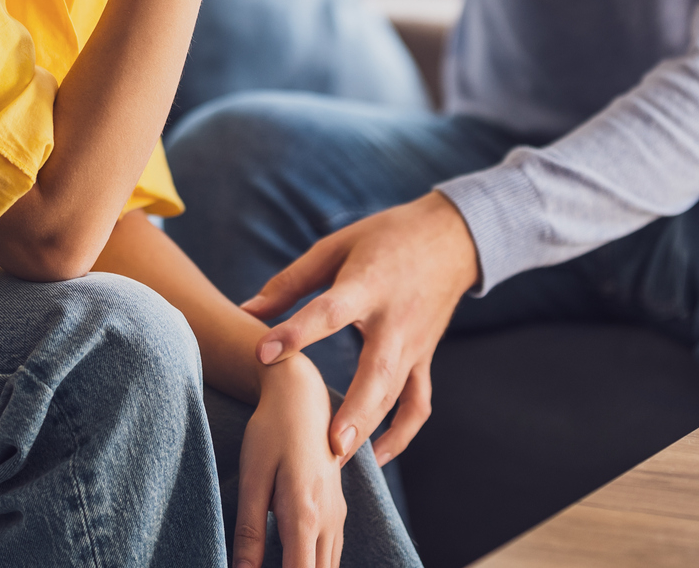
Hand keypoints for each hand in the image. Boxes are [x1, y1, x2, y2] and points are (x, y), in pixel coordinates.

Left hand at [238, 354, 346, 567]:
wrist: (302, 397)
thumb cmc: (272, 432)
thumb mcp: (252, 479)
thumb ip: (249, 532)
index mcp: (305, 516)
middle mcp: (329, 521)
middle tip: (263, 567)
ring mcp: (338, 515)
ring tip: (277, 563)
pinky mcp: (337, 509)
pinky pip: (331, 553)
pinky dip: (314, 565)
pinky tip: (292, 560)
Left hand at [243, 192, 479, 465]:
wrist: (450, 238)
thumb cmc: (385, 237)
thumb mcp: (337, 246)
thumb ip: (291, 282)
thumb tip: (247, 312)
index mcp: (368, 284)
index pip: (331, 311)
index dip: (297, 332)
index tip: (263, 353)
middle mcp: (395, 320)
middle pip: (378, 370)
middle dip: (357, 409)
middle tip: (331, 445)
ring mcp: (415, 344)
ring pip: (397, 394)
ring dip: (370, 429)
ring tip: (339, 462)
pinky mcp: (425, 359)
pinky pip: (417, 404)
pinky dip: (400, 435)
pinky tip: (375, 458)